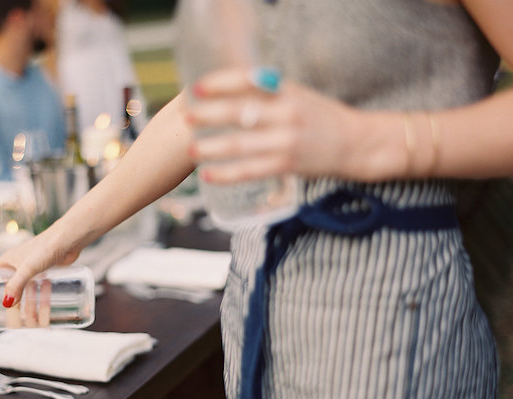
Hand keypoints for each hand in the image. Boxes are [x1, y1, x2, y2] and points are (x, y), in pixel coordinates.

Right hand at [0, 223, 81, 307]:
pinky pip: (40, 286)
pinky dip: (41, 296)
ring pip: (27, 287)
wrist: (68, 240)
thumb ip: (16, 285)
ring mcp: (33, 267)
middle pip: (11, 284)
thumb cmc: (45, 247)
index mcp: (9, 260)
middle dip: (12, 298)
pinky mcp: (47, 270)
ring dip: (28, 301)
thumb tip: (6, 303)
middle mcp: (19, 263)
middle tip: (12, 313)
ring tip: (31, 315)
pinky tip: (44, 305)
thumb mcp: (27, 268)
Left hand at [184, 67, 403, 182]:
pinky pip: (250, 170)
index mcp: (287, 91)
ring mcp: (286, 140)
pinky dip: (227, 173)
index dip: (219, 83)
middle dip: (208, 114)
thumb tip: (231, 91)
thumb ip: (269, 93)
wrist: (357, 143)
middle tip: (187, 116)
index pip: (247, 81)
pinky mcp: (287, 164)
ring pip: (240, 144)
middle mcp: (286, 113)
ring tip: (192, 149)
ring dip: (211, 147)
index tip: (197, 87)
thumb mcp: (299, 96)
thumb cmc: (322, 119)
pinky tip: (209, 173)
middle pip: (239, 111)